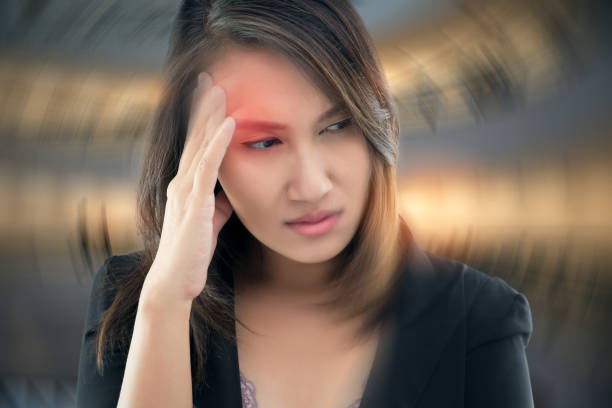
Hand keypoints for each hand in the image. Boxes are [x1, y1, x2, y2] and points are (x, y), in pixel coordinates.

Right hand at [144, 72, 234, 303]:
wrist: (176, 281)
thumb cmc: (192, 253)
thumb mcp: (210, 221)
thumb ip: (218, 203)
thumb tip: (230, 193)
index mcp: (186, 186)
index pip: (196, 145)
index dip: (203, 120)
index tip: (211, 95)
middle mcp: (182, 182)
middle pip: (194, 137)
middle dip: (203, 107)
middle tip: (210, 78)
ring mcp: (186, 191)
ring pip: (199, 145)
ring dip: (210, 115)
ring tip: (219, 89)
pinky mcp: (194, 202)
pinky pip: (208, 166)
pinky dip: (219, 142)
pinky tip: (229, 122)